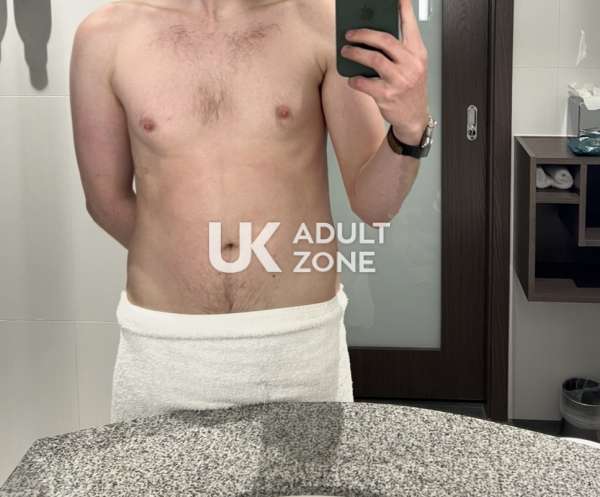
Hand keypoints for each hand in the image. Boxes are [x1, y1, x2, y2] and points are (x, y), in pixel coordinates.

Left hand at [340, 0, 428, 144]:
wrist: (414, 118)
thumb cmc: (410, 89)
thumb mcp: (412, 66)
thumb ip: (399, 51)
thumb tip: (372, 36)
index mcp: (418, 53)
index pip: (410, 25)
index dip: (403, 8)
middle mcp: (411, 65)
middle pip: (385, 40)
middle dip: (364, 34)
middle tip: (350, 34)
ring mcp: (400, 80)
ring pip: (373, 59)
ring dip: (355, 54)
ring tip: (345, 51)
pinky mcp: (387, 95)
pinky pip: (365, 83)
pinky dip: (355, 80)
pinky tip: (352, 78)